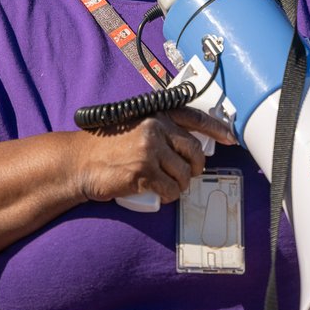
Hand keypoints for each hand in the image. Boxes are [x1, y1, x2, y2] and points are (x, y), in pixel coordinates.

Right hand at [74, 108, 236, 204]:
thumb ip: (159, 129)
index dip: (216, 128)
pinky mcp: (143, 173)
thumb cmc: (105, 145)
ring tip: (168, 185)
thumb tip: (189, 144)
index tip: (231, 138)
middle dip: (196, 167)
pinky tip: (159, 194)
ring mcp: (149, 150)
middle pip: (193, 151)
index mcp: (155, 114)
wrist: (78, 162)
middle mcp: (155, 128)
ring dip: (180, 185)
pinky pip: (170, 190)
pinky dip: (169, 196)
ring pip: (184, 174)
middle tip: (190, 174)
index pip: (195, 117)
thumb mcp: (134, 125)